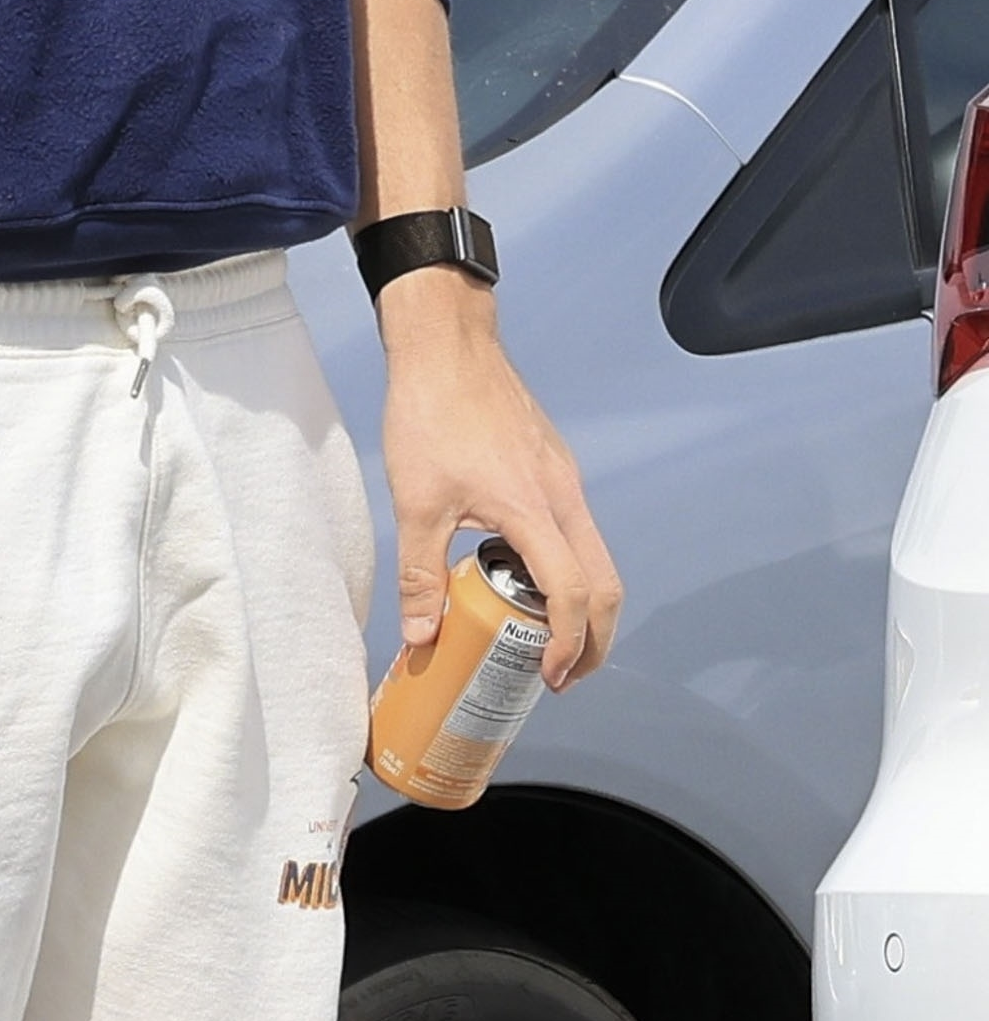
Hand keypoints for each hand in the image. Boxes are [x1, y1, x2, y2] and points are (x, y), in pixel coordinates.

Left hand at [379, 269, 622, 686]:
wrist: (446, 343)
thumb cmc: (430, 412)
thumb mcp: (415, 502)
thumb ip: (421, 575)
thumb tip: (421, 638)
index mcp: (534, 508)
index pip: (572, 594)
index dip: (568, 645)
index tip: (550, 677)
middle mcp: (563, 495)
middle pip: (605, 583)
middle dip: (593, 638)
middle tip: (563, 674)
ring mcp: (564, 476)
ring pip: (595, 554)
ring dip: (581, 602)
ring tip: (541, 634)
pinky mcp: (553, 462)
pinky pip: (575, 526)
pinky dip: (566, 563)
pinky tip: (521, 571)